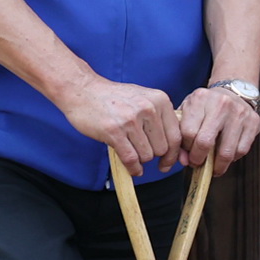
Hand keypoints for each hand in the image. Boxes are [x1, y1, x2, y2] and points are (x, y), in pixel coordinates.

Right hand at [64, 78, 183, 175]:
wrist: (82, 90)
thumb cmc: (113, 97)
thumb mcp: (144, 98)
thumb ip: (160, 116)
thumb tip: (174, 145)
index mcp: (160, 100)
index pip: (176, 135)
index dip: (174, 154)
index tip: (168, 162)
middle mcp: (148, 109)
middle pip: (162, 148)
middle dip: (154, 156)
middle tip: (145, 156)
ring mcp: (131, 120)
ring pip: (147, 155)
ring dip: (140, 160)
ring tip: (132, 153)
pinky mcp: (114, 131)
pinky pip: (131, 159)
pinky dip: (133, 169)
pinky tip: (133, 169)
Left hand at [179, 84, 259, 172]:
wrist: (233, 92)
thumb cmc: (207, 105)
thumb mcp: (189, 111)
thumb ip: (181, 134)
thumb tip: (184, 160)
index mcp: (200, 99)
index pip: (188, 132)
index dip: (186, 148)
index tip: (187, 153)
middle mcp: (221, 104)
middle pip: (205, 142)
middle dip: (198, 159)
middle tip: (197, 163)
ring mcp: (239, 113)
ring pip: (226, 151)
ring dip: (217, 165)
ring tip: (213, 167)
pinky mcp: (254, 122)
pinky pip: (242, 150)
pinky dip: (233, 158)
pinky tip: (228, 156)